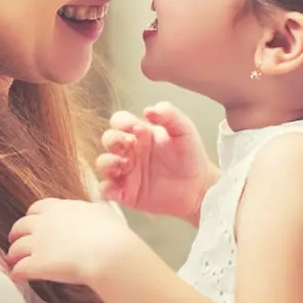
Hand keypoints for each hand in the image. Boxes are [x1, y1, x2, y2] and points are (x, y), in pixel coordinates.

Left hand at [6, 198, 140, 285]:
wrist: (109, 253)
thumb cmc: (111, 233)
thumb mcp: (103, 211)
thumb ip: (95, 205)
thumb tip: (99, 199)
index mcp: (59, 208)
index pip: (37, 208)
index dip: (32, 217)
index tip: (32, 222)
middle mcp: (44, 223)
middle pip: (21, 226)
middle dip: (16, 234)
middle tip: (15, 240)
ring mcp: (38, 243)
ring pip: (16, 248)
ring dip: (13, 254)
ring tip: (12, 260)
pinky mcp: (37, 264)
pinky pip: (20, 269)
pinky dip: (16, 273)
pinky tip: (16, 277)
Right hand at [95, 103, 215, 220]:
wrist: (200, 188)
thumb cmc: (191, 157)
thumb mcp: (184, 130)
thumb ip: (169, 115)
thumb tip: (149, 109)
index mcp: (140, 133)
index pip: (119, 121)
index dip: (123, 122)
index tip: (137, 128)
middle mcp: (130, 150)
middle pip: (107, 139)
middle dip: (113, 140)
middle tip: (130, 144)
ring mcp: (126, 171)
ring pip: (102, 163)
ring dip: (107, 162)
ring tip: (124, 166)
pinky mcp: (125, 192)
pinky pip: (105, 190)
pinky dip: (105, 189)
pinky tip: (118, 188)